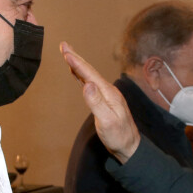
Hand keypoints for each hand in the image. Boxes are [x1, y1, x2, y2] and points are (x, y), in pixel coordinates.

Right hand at [60, 42, 139, 163]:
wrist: (129, 147)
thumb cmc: (119, 136)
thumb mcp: (107, 121)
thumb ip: (96, 103)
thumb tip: (87, 85)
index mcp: (108, 93)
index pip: (89, 74)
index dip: (77, 63)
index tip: (66, 52)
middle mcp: (108, 91)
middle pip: (89, 71)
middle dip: (76, 57)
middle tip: (63, 45)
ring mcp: (106, 95)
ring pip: (89, 75)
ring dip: (78, 64)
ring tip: (68, 54)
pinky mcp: (103, 101)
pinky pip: (89, 83)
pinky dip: (81, 75)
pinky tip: (77, 73)